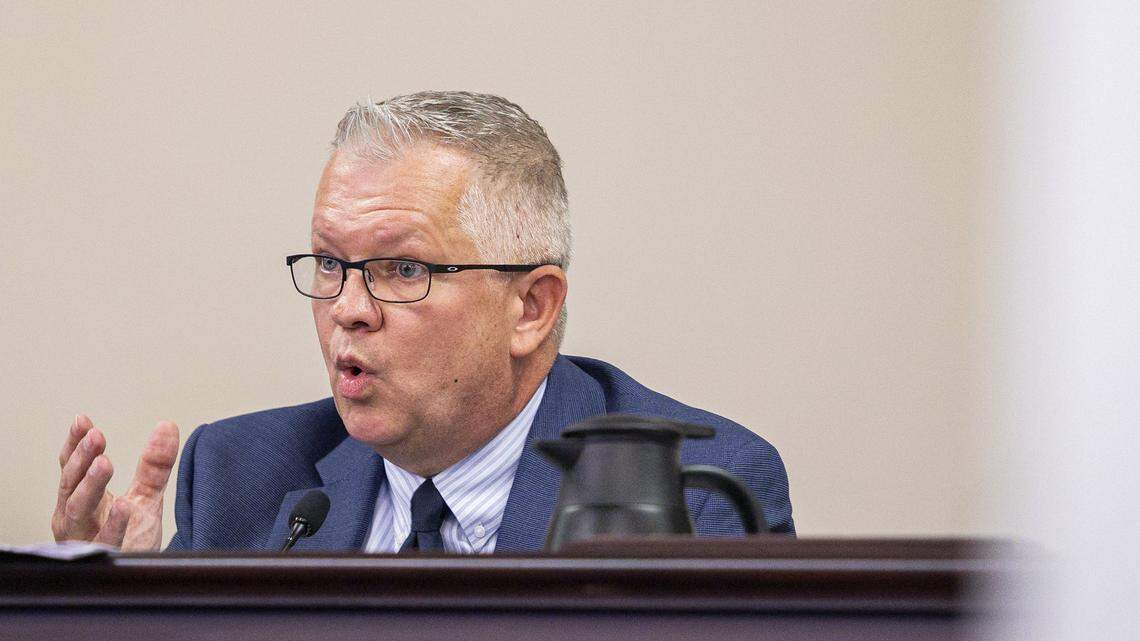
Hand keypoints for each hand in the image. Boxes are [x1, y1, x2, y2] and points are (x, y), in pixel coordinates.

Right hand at [52, 414, 179, 550]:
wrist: (137, 579)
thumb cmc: (130, 537)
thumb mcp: (145, 496)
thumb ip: (154, 465)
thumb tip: (167, 426)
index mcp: (82, 498)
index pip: (72, 467)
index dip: (75, 444)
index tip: (83, 421)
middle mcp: (76, 516)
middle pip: (71, 483)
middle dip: (82, 459)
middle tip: (96, 436)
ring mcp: (85, 538)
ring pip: (79, 509)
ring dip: (90, 485)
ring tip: (104, 463)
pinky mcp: (103, 558)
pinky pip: (105, 541)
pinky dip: (113, 524)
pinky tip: (123, 507)